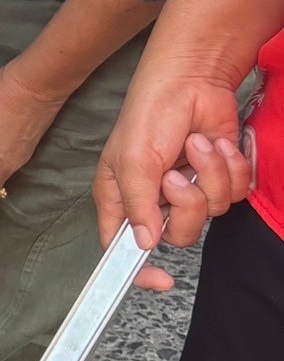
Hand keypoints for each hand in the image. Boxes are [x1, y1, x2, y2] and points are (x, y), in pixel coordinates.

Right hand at [94, 60, 251, 290]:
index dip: (139, 270)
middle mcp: (156, 199)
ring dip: (210, 175)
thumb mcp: (132, 160)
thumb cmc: (150, 114)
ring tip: (196, 146)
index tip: (160, 280)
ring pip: (212, 212)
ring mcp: (190, 189)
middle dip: (186, 205)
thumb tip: (144, 244)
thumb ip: (137, 204)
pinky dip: (230, 168)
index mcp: (123, 198)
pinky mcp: (219, 176)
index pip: (124, 248)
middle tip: (177, 176)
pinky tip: (217, 145)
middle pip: (179, 234)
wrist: (193, 79)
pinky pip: (236, 193)